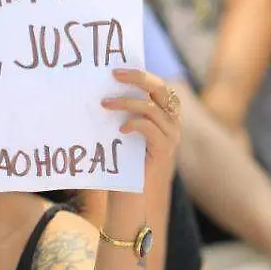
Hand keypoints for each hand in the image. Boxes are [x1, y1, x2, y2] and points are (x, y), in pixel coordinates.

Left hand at [102, 69, 182, 183]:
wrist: (131, 200)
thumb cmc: (122, 165)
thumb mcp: (120, 133)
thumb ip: (119, 113)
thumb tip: (98, 89)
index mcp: (164, 115)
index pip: (157, 85)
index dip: (140, 75)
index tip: (116, 69)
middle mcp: (172, 123)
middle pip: (160, 89)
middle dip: (138, 78)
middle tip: (113, 74)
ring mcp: (171, 137)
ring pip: (152, 108)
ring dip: (126, 102)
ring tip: (104, 104)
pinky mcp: (164, 151)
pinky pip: (151, 128)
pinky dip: (134, 123)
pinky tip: (120, 129)